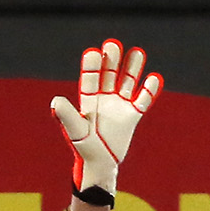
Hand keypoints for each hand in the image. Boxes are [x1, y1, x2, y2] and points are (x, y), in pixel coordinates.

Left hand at [49, 39, 160, 194]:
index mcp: (88, 100)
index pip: (90, 78)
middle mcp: (104, 99)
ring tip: (138, 52)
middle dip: (112, 60)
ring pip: (127, 82)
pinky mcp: (132, 116)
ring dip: (132, 69)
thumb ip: (67, 115)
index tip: (93, 52)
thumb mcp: (75, 130)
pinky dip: (149, 91)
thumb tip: (55, 101)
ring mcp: (119, 106)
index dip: (92, 65)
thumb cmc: (84, 148)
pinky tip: (154, 78)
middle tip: (113, 44)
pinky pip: (143, 100)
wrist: (100, 165)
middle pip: (110, 74)